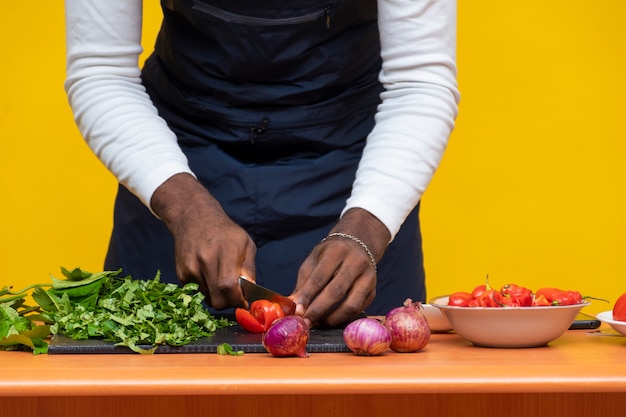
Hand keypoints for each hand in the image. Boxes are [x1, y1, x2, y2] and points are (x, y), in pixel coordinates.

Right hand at [150, 173, 255, 309]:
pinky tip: (206, 272)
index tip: (243, 301)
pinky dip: (204, 287)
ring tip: (219, 277)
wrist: (194, 218)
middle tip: (233, 296)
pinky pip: (196, 290)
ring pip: (207, 297)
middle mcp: (206, 259)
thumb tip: (250, 291)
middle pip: (217, 298)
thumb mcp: (245, 244)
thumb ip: (249, 268)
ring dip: (216, 294)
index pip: (228, 286)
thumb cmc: (225, 232)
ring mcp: (191, 267)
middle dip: (228, 303)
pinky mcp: (181, 273)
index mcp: (226, 251)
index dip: (237, 299)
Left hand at [291, 208, 390, 326]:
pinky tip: (330, 320)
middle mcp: (356, 263)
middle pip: (336, 292)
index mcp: (337, 251)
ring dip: (332, 319)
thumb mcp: (314, 260)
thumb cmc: (331, 254)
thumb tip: (293, 305)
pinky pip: (358, 310)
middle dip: (318, 311)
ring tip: (317, 323)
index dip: (307, 296)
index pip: (320, 277)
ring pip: (351, 305)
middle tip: (305, 323)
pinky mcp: (373, 291)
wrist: (358, 245)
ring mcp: (368, 278)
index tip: (297, 311)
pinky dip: (342, 318)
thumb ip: (304, 282)